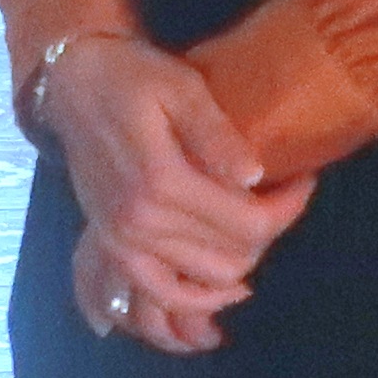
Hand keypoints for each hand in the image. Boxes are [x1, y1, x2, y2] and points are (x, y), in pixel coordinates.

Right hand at [40, 35, 308, 354]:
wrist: (73, 84)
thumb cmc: (132, 76)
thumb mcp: (181, 88)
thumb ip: (216, 135)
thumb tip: (255, 177)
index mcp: (160, 181)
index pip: (247, 222)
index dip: (288, 208)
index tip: (304, 180)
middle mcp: (138, 223)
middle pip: (230, 258)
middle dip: (269, 233)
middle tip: (284, 197)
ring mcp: (121, 241)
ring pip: (201, 282)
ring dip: (239, 268)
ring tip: (260, 234)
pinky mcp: (112, 247)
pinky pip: (157, 294)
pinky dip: (194, 301)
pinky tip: (223, 288)